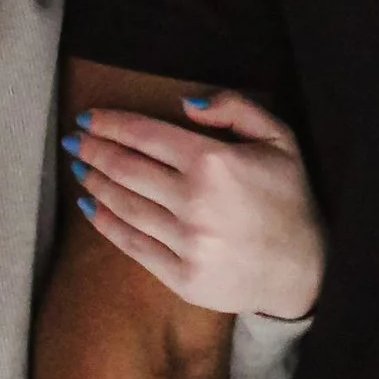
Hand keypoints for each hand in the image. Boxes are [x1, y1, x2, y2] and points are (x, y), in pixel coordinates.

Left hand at [65, 89, 324, 321]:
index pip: (145, 135)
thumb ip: (234, 107)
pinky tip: (91, 208)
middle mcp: (194, 201)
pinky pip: (132, 245)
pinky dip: (106, 224)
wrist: (305, 269)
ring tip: (80, 169)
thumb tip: (183, 103)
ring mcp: (186, 242)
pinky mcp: (181, 276)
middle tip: (73, 140)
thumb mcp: (279, 137)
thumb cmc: (290, 197)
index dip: (109, 123)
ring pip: (124, 205)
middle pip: (126, 168)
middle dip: (92, 150)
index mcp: (213, 162)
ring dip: (95, 183)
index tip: (87, 117)